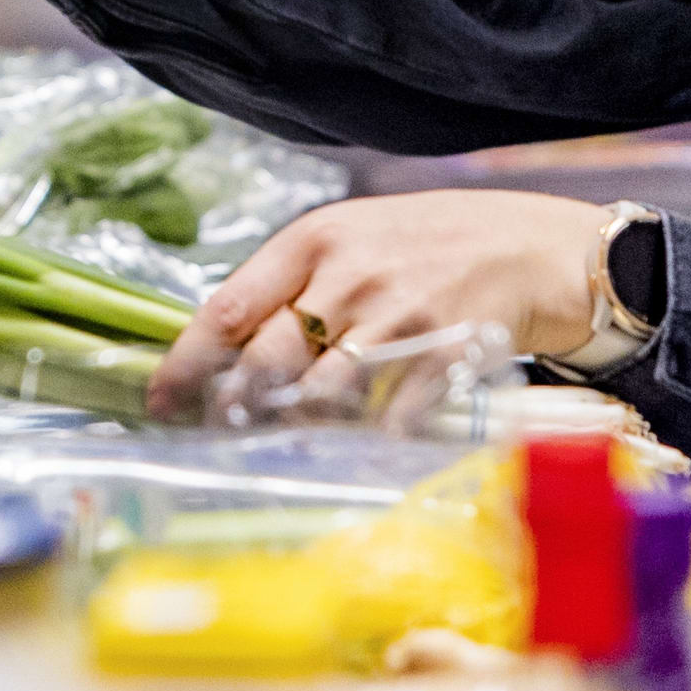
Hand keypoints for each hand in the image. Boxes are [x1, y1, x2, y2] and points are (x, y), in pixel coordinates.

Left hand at [148, 190, 611, 423]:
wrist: (530, 247)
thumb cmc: (427, 246)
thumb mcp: (353, 239)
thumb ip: (294, 283)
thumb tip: (228, 347)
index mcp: (314, 240)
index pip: (228, 306)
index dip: (187, 361)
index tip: (160, 399)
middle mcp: (348, 276)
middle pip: (266, 358)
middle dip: (232, 407)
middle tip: (215, 435)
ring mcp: (397, 317)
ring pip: (320, 394)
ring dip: (291, 430)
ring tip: (277, 446)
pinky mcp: (442, 355)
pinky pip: (388, 416)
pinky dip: (363, 441)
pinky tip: (352, 451)